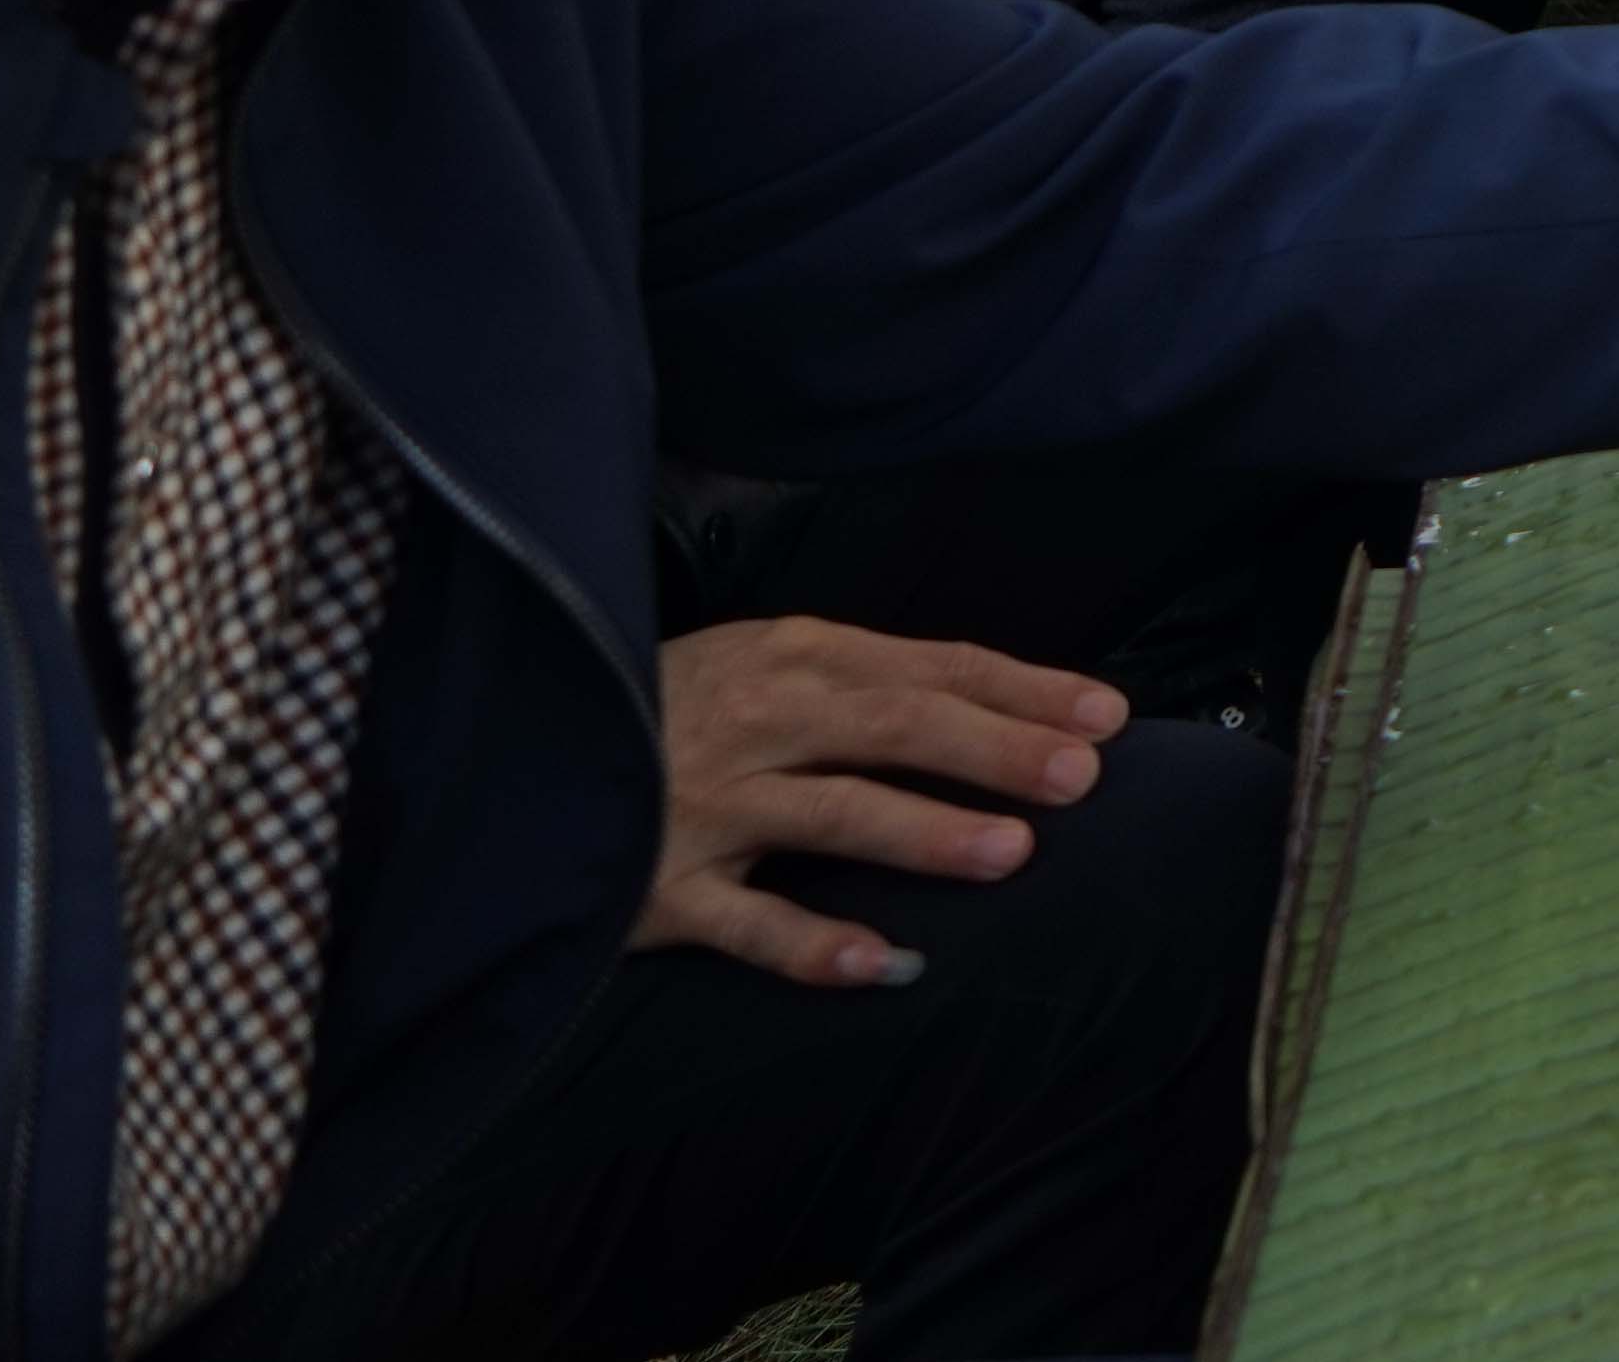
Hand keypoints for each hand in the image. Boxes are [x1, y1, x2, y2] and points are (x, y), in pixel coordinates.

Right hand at [636, 618, 1122, 989]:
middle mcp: (758, 721)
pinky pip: (746, 924)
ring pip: (832, 813)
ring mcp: (706, 806)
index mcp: (794, 656)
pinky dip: (816, 945)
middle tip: (1081, 778)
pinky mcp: (658, 891)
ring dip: (924, 832)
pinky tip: (888, 963)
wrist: (511, 748)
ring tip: (1011, 852)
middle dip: (995, 750)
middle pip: (896, 727)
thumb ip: (866, 685)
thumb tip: (1000, 710)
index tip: (1107, 718)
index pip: (932, 667)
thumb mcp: (764, 666)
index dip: (1023, 690)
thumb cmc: (670, 711)